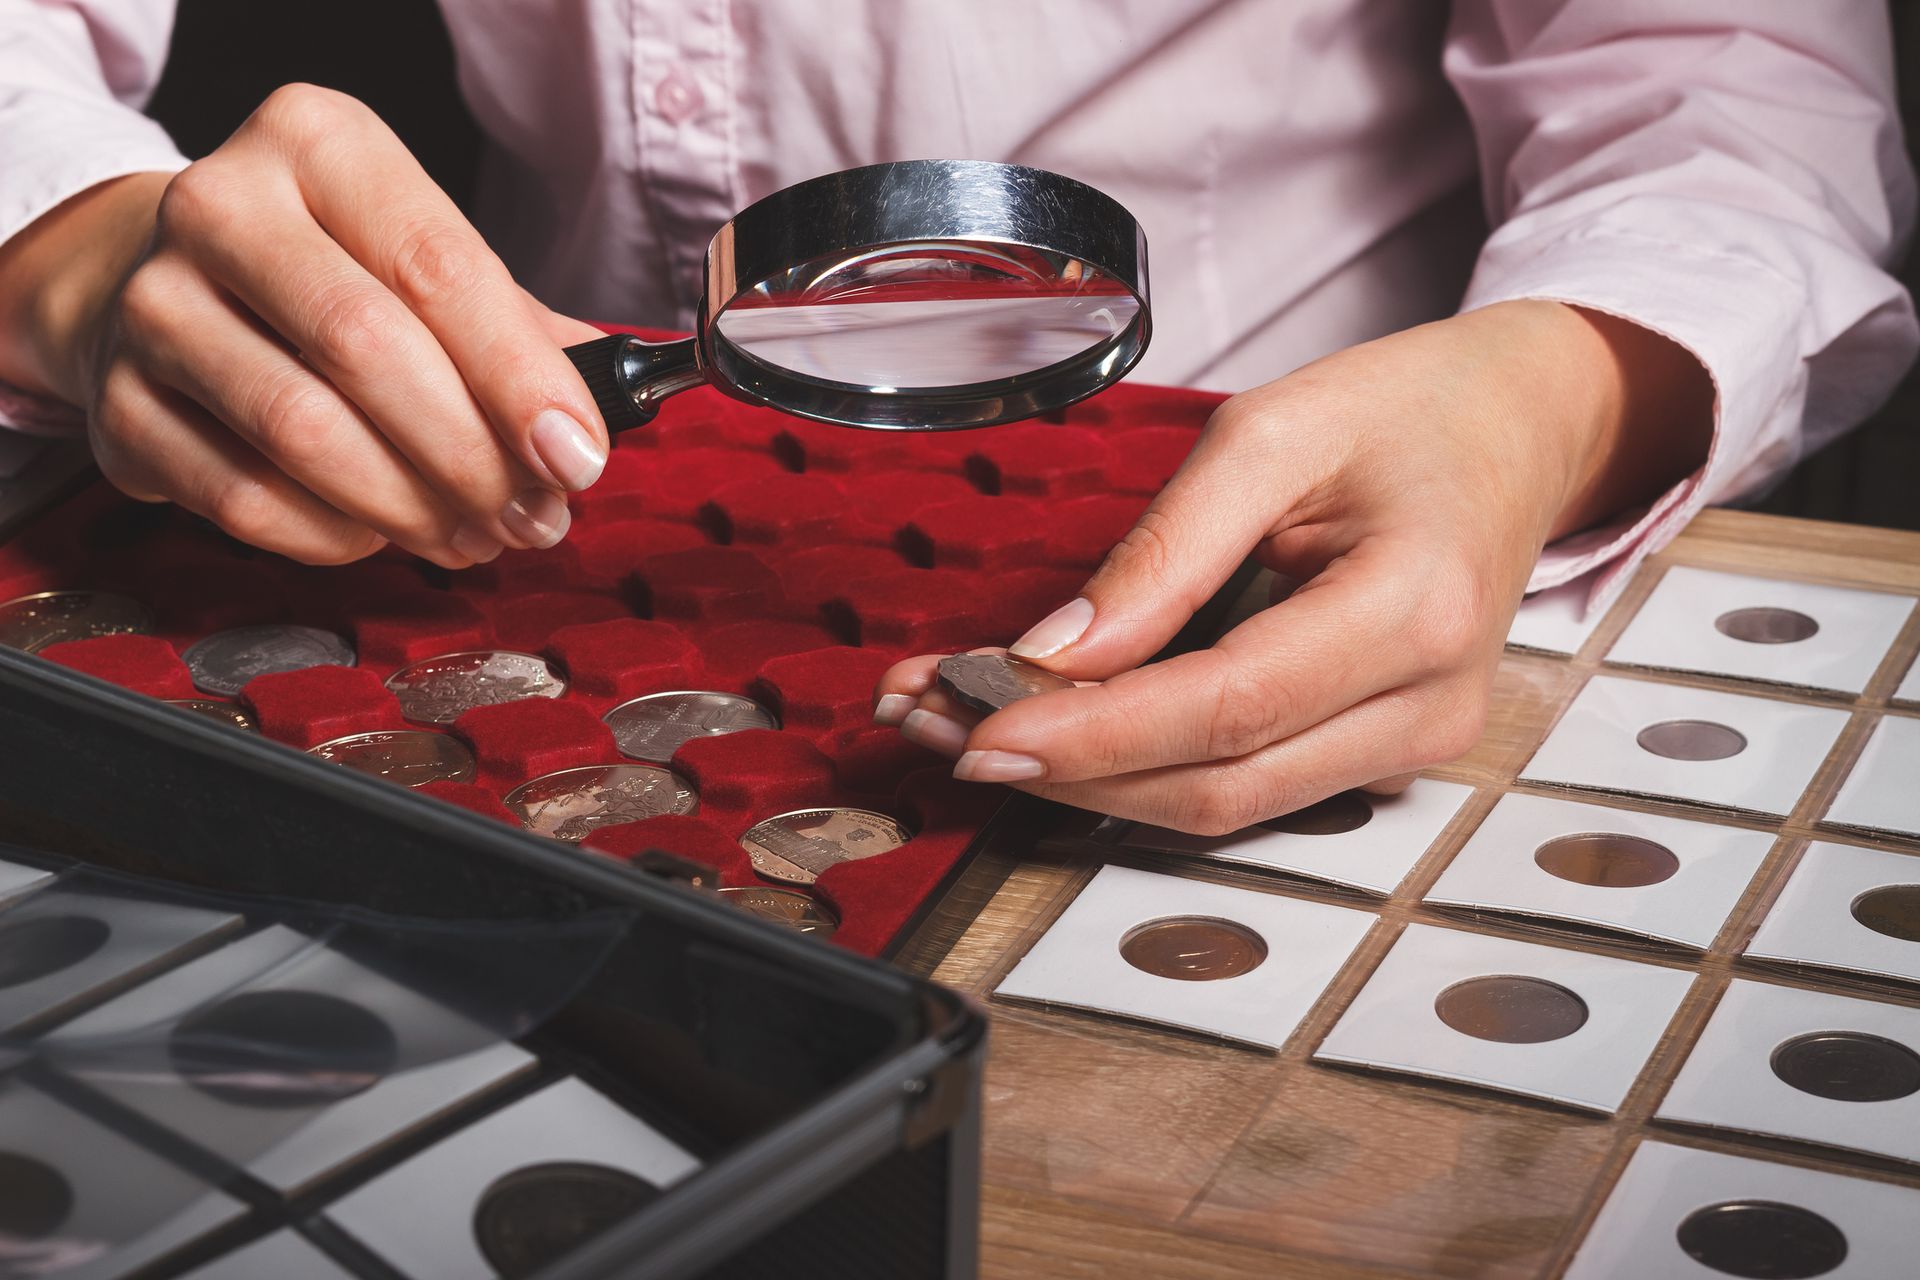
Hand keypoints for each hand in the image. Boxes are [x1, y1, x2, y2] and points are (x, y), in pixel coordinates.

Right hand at [0, 84, 608, 567]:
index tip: (577, 454)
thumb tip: (600, 410)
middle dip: (472, 457)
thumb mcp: (420, 255)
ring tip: (476, 535)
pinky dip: (335, 535)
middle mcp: (222, 208)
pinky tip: (384, 533)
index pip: (437, 267)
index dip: (521, 379)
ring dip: (413, 509)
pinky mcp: (118, 408)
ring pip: (303, 434)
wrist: (147, 280)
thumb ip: (515, 328)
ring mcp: (155, 306)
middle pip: (368, 351)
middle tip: (533, 515)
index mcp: (318, 145)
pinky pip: (246, 500)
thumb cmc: (324, 272)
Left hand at [873, 300, 1712, 832]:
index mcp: (1418, 610)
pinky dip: (1137, 768)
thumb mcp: (1273, 432)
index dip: (1093, 732)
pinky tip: (1053, 729)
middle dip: (1061, 769)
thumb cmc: (1409, 411)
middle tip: (933, 723)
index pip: (1228, 708)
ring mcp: (1413, 747)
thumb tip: (1053, 653)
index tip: (976, 724)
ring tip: (962, 722)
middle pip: (1213, 787)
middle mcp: (1428, 707)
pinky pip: (1242, 789)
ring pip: (1219, 809)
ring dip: (1083, 780)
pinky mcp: (1380, 757)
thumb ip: (1164, 550)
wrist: (1518, 429)